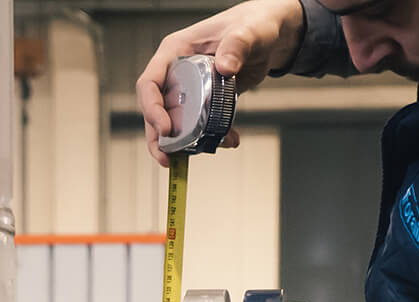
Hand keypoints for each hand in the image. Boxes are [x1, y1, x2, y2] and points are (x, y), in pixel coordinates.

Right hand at [135, 1, 305, 165]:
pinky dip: (210, 138)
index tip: (165, 128)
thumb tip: (225, 67)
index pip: (150, 82)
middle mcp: (176, 71)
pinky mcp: (203, 102)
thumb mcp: (246, 33)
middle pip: (156, 109)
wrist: (268, 37)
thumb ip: (236, 46)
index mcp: (175, 51)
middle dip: (158, 137)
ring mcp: (188, 88)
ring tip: (199, 154)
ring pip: (174, 122)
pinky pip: (198, 125)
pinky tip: (229, 141)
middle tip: (168, 158)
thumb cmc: (252, 25)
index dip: (152, 108)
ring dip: (183, 143)